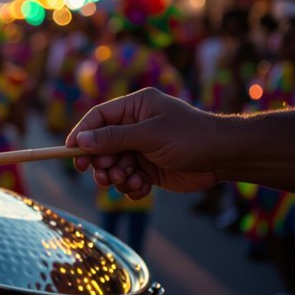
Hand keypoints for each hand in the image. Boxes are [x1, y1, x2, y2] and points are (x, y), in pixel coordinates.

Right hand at [65, 88, 220, 198]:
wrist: (225, 158)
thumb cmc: (191, 137)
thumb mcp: (149, 135)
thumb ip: (113, 138)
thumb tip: (80, 140)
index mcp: (135, 108)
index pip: (97, 118)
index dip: (81, 135)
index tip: (70, 152)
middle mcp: (135, 127)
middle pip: (100, 146)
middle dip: (101, 162)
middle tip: (107, 173)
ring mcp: (141, 149)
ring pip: (112, 166)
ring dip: (116, 177)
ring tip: (130, 179)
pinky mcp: (148, 170)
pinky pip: (127, 181)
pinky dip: (131, 187)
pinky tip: (144, 186)